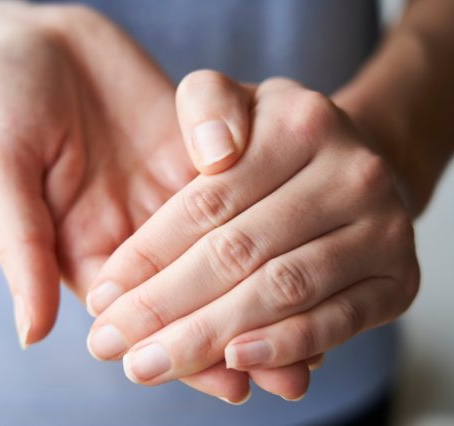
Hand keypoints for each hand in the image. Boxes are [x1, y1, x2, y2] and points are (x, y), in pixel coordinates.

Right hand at [0, 4, 304, 402]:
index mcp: (84, 249)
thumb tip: (30, 333)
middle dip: (239, 333)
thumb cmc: (2, 103)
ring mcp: (170, 193)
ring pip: (226, 254)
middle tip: (291, 379)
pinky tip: (307, 246)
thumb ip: (20, 246)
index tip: (231, 386)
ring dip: (265, 292)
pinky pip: (239, 191)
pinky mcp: (197, 154)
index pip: (141, 316)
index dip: (183, 351)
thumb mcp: (1, 170)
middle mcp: (135, 232)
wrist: (36, 42)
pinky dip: (269, 221)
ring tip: (313, 339)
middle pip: (194, 297)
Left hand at [86, 71, 419, 399]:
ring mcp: (381, 230)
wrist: (358, 165)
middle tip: (109, 342)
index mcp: (299, 125)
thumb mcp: (238, 100)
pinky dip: (283, 345)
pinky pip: (338, 321)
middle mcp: (349, 176)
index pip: (207, 203)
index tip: (102, 295)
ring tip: (148, 364)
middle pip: (238, 253)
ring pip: (280, 292)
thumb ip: (208, 106)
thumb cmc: (276, 139)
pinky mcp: (398, 280)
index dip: (148, 254)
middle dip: (163, 306)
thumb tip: (212, 153)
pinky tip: (233, 364)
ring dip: (207, 337)